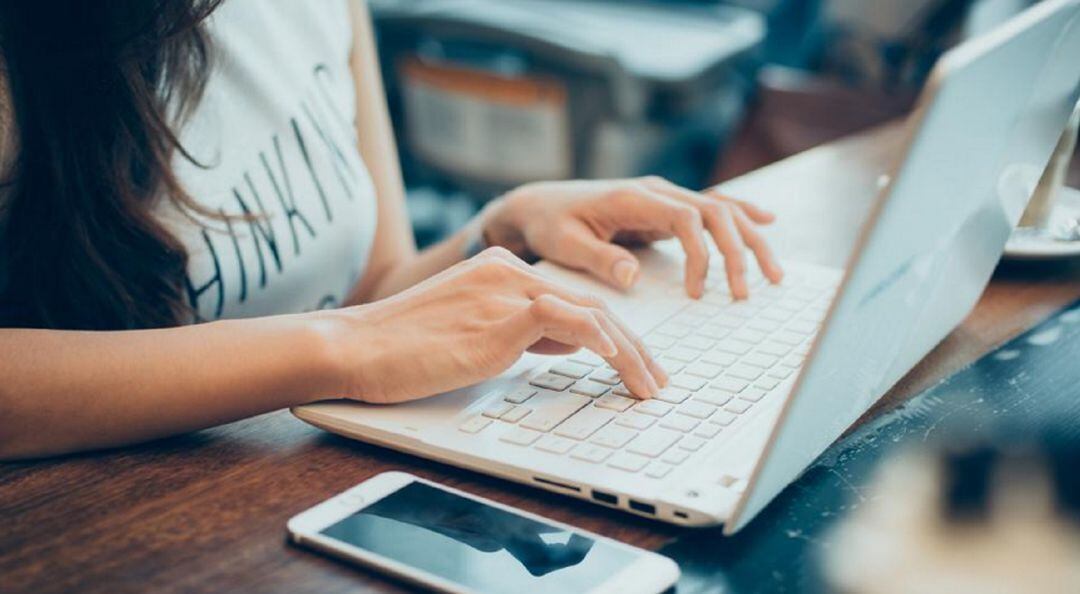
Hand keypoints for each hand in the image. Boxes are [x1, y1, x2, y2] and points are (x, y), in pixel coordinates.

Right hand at [320, 247, 665, 402]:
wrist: (355, 346)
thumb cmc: (403, 348)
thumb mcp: (473, 333)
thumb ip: (520, 330)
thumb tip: (570, 343)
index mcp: (501, 270)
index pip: (574, 301)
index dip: (614, 335)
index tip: (636, 363)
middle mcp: (507, 272)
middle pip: (591, 306)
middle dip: (634, 347)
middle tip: (656, 379)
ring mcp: (503, 292)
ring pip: (589, 314)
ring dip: (629, 354)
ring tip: (648, 385)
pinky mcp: (496, 318)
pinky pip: (564, 320)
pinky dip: (598, 338)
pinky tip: (618, 360)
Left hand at [482, 177, 782, 298]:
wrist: (538, 205)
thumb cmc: (549, 225)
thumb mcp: (564, 244)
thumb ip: (599, 258)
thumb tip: (633, 276)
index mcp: (632, 197)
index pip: (687, 218)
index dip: (701, 255)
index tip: (698, 293)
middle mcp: (655, 191)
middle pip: (715, 212)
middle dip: (739, 251)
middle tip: (746, 292)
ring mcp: (662, 197)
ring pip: (721, 210)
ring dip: (750, 239)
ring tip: (774, 274)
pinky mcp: (664, 208)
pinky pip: (710, 208)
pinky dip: (741, 216)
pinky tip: (768, 223)